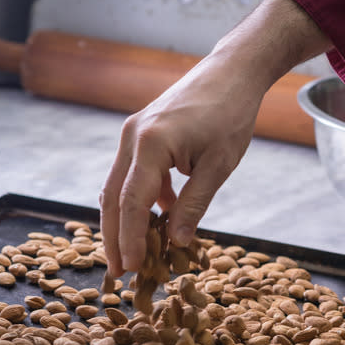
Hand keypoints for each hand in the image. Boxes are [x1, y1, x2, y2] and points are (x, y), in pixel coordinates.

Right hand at [100, 0, 331, 275]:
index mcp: (150, 145)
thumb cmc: (231, 115)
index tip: (130, 269)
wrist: (231, 72)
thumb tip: (176, 242)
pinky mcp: (141, 132)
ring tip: (136, 252)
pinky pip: (133, 172)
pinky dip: (142, 197)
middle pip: (113, 197)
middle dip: (116, 236)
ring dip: (126, 219)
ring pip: (119, 186)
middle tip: (119, 271)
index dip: (130, 240)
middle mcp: (132, 137)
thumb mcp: (218, 166)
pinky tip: (161, 216)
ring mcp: (133, 133)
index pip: (131, 203)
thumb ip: (194, 204)